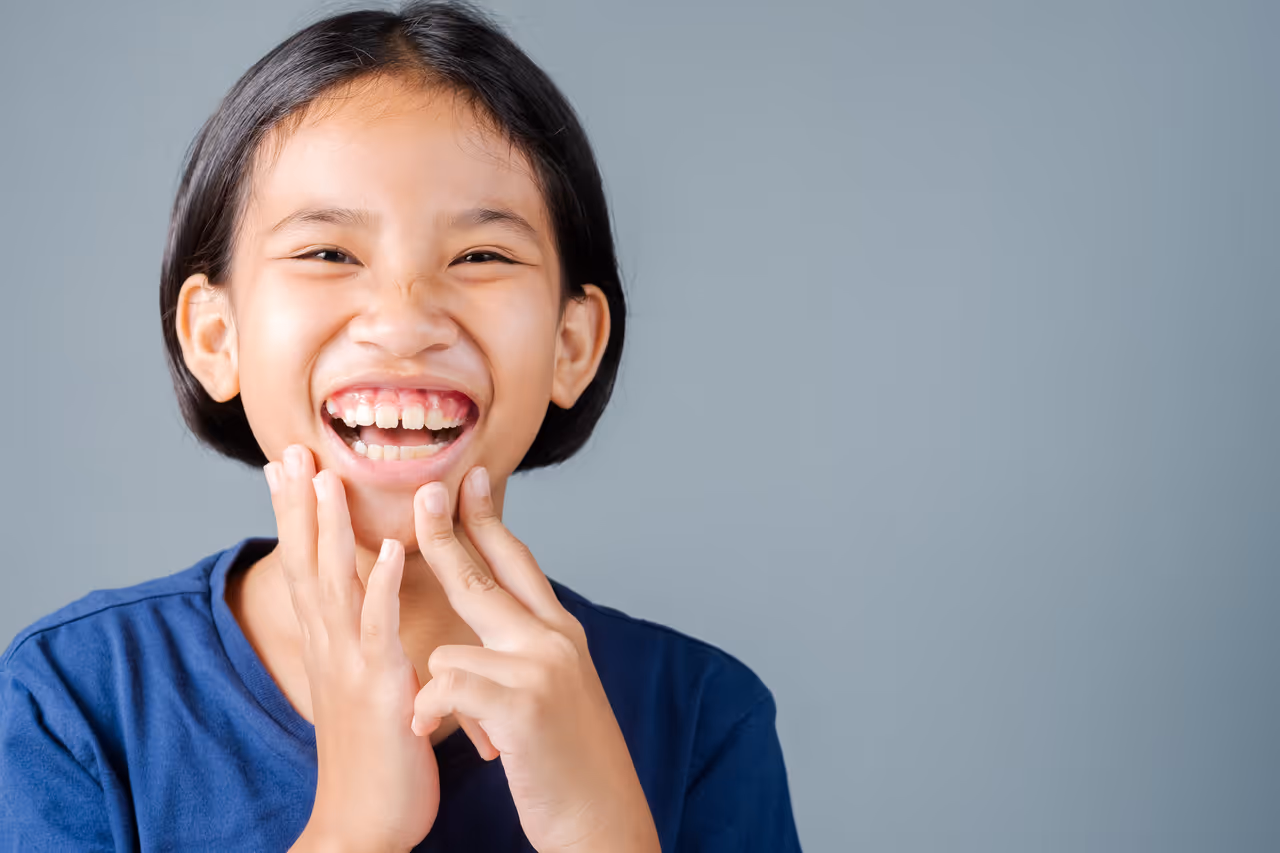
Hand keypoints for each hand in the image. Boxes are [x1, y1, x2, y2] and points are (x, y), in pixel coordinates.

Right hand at [266, 445, 435, 852]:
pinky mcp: (382, 687)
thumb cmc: (373, 761)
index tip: (287, 465)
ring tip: (326, 474)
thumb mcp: (362, 690)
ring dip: (331, 528)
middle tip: (289, 447)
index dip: (294, 516)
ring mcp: (352, 665)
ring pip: (336, 583)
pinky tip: (395, 548)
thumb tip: (371, 617)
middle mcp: (331, 648)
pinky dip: (386, 585)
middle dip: (298, 505)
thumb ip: (364, 647)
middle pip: (307, 563)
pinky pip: (382, 628)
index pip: (306, 567)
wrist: (363, 827)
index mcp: (329, 646)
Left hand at [410, 467, 660, 852]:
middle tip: (422, 491)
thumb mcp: (557, 689)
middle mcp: (553, 640)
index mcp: (559, 633)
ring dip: (438, 695)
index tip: (469, 479)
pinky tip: (432, 738)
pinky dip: (428, 714)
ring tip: (471, 738)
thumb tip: (495, 617)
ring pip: (448, 648)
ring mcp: (538, 669)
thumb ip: (528, 646)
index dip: (489, 519)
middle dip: (445, 531)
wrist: (604, 822)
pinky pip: (444, 688)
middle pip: (483, 574)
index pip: (518, 561)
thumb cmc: (569, 763)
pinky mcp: (520, 705)